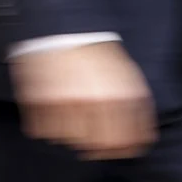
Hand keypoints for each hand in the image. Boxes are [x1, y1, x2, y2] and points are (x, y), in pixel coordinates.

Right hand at [7, 41, 154, 159]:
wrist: (63, 31)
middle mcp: (93, 103)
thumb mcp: (130, 77)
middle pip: (98, 148)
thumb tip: (144, 140)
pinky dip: (50, 128)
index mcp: (120, 98)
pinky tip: (56, 112)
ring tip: (75, 117)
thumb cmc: (99, 56)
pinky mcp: (38, 102)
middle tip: (97, 141)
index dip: (126, 149)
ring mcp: (64, 103)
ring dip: (74, 136)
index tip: (123, 149)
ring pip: (71, 142)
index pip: (126, 142)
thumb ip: (139, 109)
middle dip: (100, 148)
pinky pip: (44, 132)